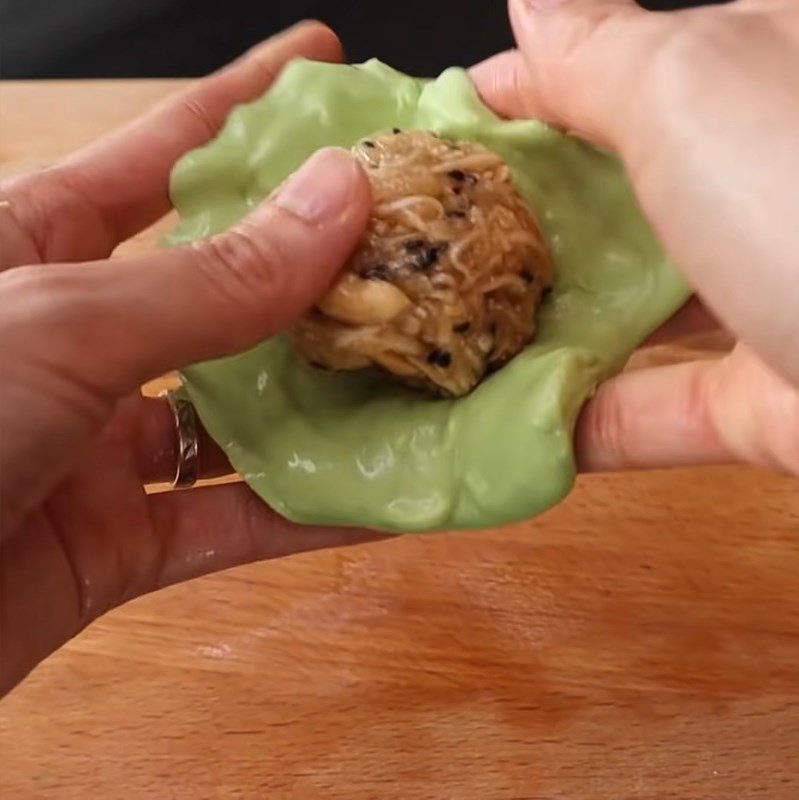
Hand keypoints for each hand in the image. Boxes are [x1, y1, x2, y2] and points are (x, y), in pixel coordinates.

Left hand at [0, 22, 378, 695]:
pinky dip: (308, 517)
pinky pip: (232, 524)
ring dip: (329, 405)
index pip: (157, 156)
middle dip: (315, 265)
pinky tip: (384, 497)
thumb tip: (337, 199)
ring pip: (240, 419)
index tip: (322, 65)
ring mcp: (98, 448)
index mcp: (33, 253)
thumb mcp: (63, 324)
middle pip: (222, 291)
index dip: (242, 103)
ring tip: (421, 370)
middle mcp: (77, 344)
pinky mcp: (117, 546)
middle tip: (407, 236)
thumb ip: (209, 282)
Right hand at [472, 0, 798, 473]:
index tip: (443, 132)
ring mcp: (768, 298)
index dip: (522, 99)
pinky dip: (583, 423)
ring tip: (454, 338)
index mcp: (762, 77)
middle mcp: (766, 183)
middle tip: (433, 242)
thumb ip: (599, 57)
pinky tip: (507, 426)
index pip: (616, 75)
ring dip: (544, 332)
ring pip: (633, 315)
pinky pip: (654, 410)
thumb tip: (531, 11)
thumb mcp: (696, 88)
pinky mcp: (764, 402)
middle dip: (524, 225)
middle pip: (617, 203)